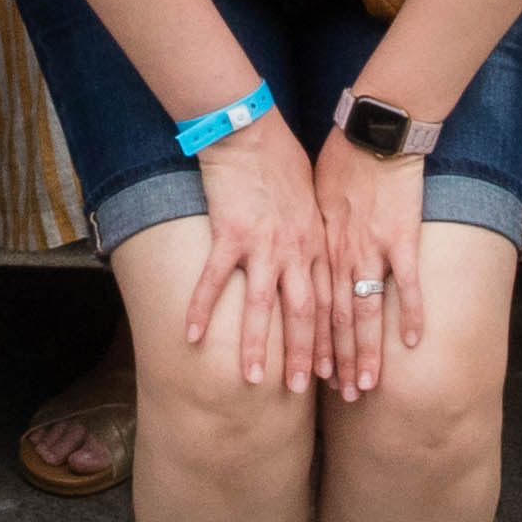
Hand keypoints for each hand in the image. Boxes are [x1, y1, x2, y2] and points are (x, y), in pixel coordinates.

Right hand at [181, 115, 328, 392]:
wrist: (251, 131)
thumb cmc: (282, 162)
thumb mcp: (313, 202)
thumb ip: (314, 237)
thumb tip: (316, 261)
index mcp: (316, 245)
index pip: (328, 303)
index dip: (330, 341)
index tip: (330, 374)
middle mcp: (295, 250)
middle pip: (304, 313)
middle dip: (304, 355)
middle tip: (299, 390)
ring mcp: (264, 244)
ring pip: (263, 306)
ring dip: (258, 346)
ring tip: (252, 380)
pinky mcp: (231, 234)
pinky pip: (214, 280)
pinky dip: (202, 309)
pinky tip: (190, 336)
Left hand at [315, 119, 428, 398]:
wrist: (371, 128)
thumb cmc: (341, 158)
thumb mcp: (314, 196)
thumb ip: (314, 230)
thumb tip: (307, 249)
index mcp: (317, 247)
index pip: (310, 308)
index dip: (309, 345)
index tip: (308, 376)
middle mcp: (338, 255)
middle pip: (332, 320)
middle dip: (332, 362)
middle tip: (335, 398)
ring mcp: (369, 249)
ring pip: (362, 312)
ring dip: (363, 353)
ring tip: (365, 387)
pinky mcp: (399, 237)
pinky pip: (406, 283)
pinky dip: (410, 313)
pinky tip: (414, 342)